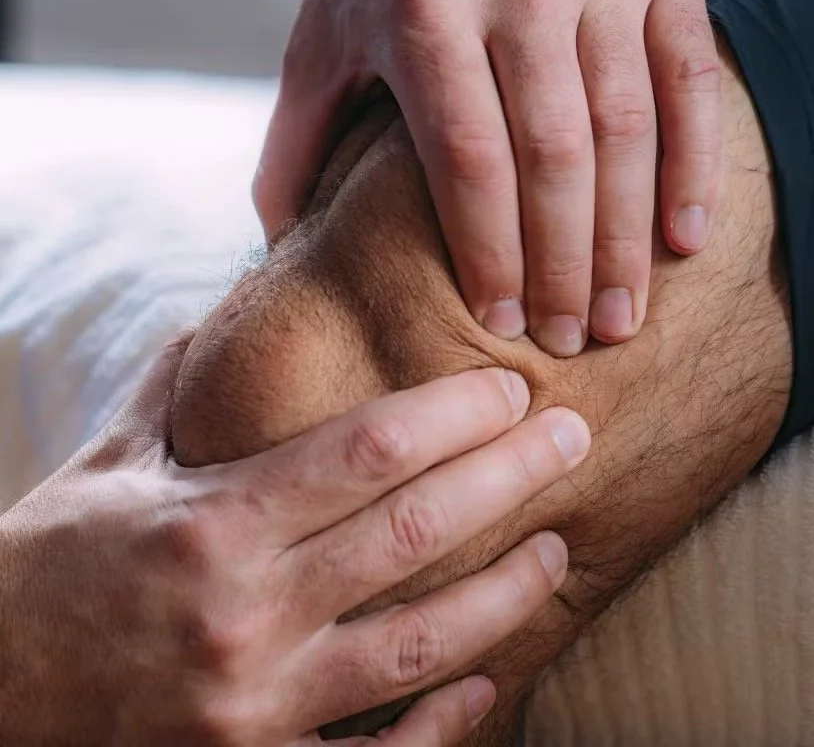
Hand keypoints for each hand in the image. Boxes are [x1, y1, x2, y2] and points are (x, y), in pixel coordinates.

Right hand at [0, 340, 591, 745]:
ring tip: (556, 550)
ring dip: (505, 596)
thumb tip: (231, 299)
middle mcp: (242, 613)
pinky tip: (489, 677)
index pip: (366, 451)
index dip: (456, 414)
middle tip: (573, 440)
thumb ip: (176, 385)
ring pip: (419, 646)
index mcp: (210, 525)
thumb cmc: (45, 575)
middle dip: (510, 479)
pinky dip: (443, 721)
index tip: (511, 387)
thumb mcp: (104, 469)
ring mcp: (255, 704)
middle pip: (415, 533)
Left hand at [255, 0, 721, 357]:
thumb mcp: (321, 27)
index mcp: (425, 6)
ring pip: (626, 128)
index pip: (470, 158)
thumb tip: (274, 246)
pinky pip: (690, 81)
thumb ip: (298, 135)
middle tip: (576, 342)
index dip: (491, 252)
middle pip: (554, 155)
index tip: (502, 324)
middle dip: (567, 264)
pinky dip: (693, 165)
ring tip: (623, 314)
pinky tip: (688, 238)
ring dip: (629, 236)